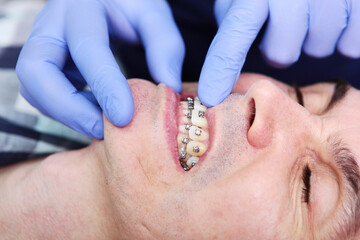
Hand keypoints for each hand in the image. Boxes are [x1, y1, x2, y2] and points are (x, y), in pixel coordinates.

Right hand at [16, 0, 184, 137]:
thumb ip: (165, 45)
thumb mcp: (153, 15)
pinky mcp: (44, 64)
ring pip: (34, 89)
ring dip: (67, 115)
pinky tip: (96, 112)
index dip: (104, 86)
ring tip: (104, 123)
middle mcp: (51, 24)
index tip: (124, 118)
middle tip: (104, 130)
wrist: (106, 0)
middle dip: (69, 109)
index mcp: (81, 6)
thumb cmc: (130, 7)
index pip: (86, 47)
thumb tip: (169, 87)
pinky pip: (43, 95)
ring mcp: (41, 45)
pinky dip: (68, 111)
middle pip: (35, 72)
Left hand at [198, 0, 359, 106]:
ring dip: (311, 40)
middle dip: (277, 49)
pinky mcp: (359, 3)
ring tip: (309, 17)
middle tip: (281, 28)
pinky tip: (335, 20)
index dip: (220, 70)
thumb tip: (219, 75)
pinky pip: (351, 45)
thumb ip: (233, 25)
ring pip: (317, 48)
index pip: (234, 35)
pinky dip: (343, 40)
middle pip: (282, 54)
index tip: (210, 97)